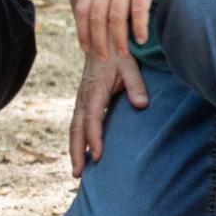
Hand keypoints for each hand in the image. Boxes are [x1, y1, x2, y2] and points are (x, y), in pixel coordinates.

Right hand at [68, 47, 148, 177]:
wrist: (101, 41)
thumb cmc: (118, 55)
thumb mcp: (130, 67)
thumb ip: (136, 86)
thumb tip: (142, 105)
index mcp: (94, 91)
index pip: (92, 119)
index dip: (94, 139)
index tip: (98, 157)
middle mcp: (83, 97)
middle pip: (76, 129)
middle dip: (76, 152)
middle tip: (78, 174)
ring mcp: (80, 99)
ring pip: (73, 128)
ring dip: (74, 149)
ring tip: (76, 171)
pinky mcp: (82, 101)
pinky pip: (76, 124)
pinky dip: (76, 140)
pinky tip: (80, 153)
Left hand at [72, 0, 186, 60]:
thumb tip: (101, 10)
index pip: (83, 9)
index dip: (82, 31)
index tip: (86, 48)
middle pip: (97, 17)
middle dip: (98, 41)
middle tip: (103, 59)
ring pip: (116, 17)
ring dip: (118, 39)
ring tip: (123, 54)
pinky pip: (138, 9)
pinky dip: (138, 27)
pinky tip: (141, 39)